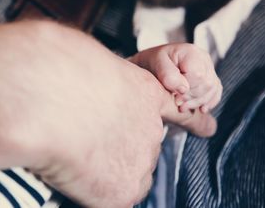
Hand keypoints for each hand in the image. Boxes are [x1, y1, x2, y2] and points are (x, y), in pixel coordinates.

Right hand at [0, 21, 215, 206]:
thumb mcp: (98, 69)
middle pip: (141, 148)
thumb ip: (113, 87)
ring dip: (107, 167)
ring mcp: (142, 159)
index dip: (194, 120)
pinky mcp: (126, 190)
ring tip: (78, 150)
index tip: (209, 126)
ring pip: (126, 173)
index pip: (177, 110)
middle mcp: (152, 130)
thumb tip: (102, 105)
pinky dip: (94, 189)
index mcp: (146, 94)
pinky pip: (111, 196)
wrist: (56, 96)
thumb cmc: (68, 73)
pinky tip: (77, 170)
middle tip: (91, 137)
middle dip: (121, 147)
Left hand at [130, 43, 222, 113]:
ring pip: (213, 89)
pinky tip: (201, 109)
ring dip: (199, 102)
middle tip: (178, 104)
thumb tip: (184, 89)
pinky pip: (216, 91)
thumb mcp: (155, 64)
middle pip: (207, 83)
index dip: (188, 90)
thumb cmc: (153, 62)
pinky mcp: (210, 76)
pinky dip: (210, 102)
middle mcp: (203, 58)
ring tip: (183, 108)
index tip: (175, 97)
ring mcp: (208, 67)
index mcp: (190, 52)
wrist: (153, 63)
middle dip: (193, 98)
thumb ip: (167, 74)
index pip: (198, 76)